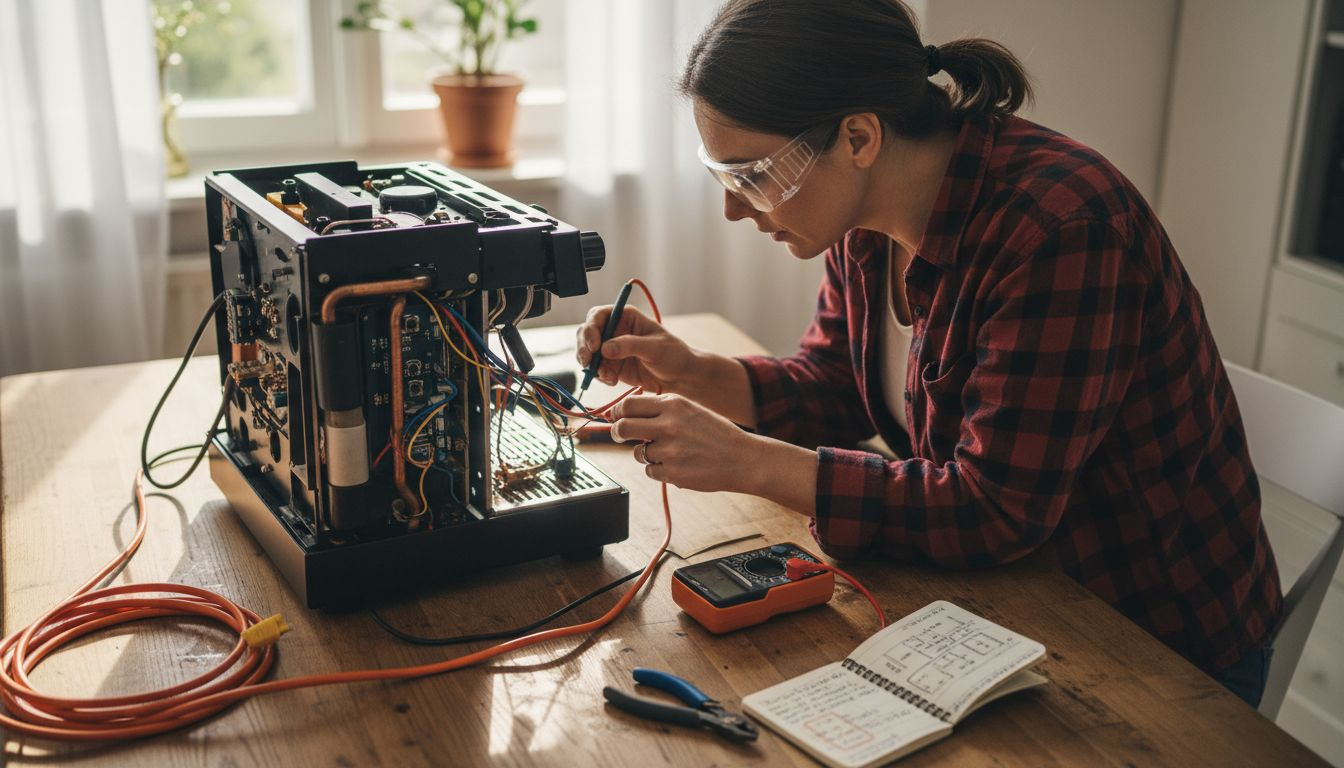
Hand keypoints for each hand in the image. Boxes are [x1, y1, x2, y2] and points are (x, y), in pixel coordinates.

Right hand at [575, 305, 697, 392]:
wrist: (680, 377)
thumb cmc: (673, 355)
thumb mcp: (655, 348)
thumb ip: (630, 345)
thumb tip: (604, 349)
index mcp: (625, 317)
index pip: (598, 316)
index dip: (591, 328)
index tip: (594, 346)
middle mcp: (614, 330)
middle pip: (586, 333)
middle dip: (584, 348)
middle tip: (588, 363)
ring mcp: (611, 349)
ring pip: (587, 353)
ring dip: (590, 365)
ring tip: (607, 375)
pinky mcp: (611, 366)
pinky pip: (596, 370)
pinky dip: (600, 376)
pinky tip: (613, 381)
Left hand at [609, 393, 760, 491]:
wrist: (743, 459)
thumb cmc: (716, 434)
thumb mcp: (690, 410)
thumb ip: (662, 408)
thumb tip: (628, 412)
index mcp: (673, 404)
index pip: (628, 404)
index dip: (617, 412)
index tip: (616, 418)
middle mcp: (669, 425)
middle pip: (622, 428)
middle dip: (616, 433)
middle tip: (619, 436)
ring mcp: (670, 450)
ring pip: (637, 453)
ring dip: (646, 454)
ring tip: (668, 453)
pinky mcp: (672, 473)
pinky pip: (650, 471)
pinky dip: (660, 470)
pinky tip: (679, 465)